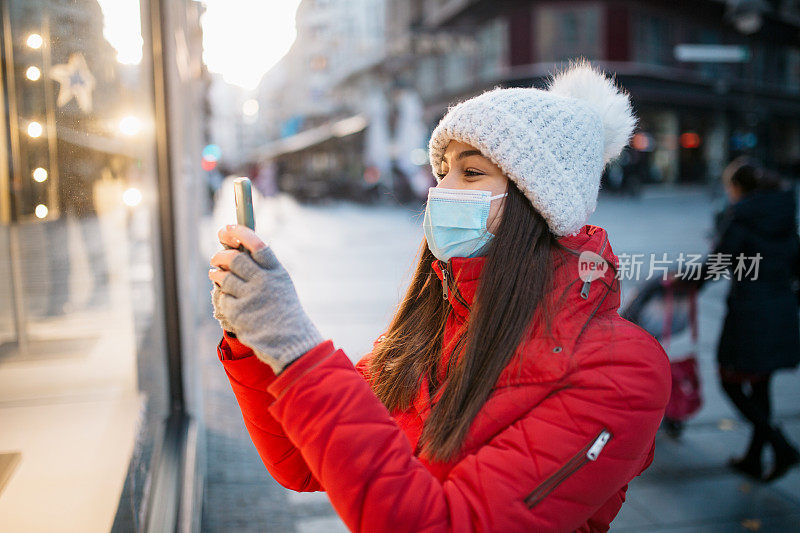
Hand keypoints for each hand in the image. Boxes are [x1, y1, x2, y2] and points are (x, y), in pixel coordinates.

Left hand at [209, 225, 323, 372]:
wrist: (289, 340)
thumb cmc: (282, 309)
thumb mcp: (280, 284)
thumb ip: (262, 268)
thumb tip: (236, 249)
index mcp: (276, 272)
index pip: (257, 245)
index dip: (240, 233)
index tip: (228, 228)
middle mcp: (264, 282)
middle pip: (235, 259)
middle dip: (221, 255)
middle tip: (216, 257)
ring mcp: (250, 297)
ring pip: (224, 277)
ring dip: (216, 273)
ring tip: (214, 273)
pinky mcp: (239, 312)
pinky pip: (223, 296)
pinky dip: (222, 294)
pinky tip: (226, 296)